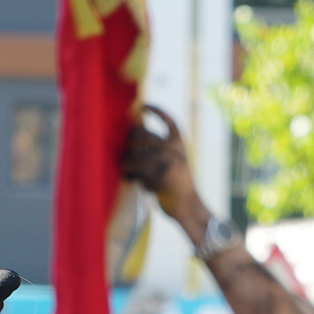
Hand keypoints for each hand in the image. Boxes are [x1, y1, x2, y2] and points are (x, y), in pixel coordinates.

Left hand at [120, 104, 198, 218]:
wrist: (188, 206)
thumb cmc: (178, 184)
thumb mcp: (177, 161)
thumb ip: (161, 147)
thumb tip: (136, 129)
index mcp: (180, 146)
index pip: (169, 122)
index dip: (156, 111)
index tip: (142, 106)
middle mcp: (174, 152)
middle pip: (144, 135)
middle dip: (131, 139)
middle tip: (127, 148)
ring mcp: (167, 164)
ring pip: (135, 153)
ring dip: (125, 160)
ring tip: (124, 166)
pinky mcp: (158, 179)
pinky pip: (136, 171)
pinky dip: (129, 174)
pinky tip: (129, 177)